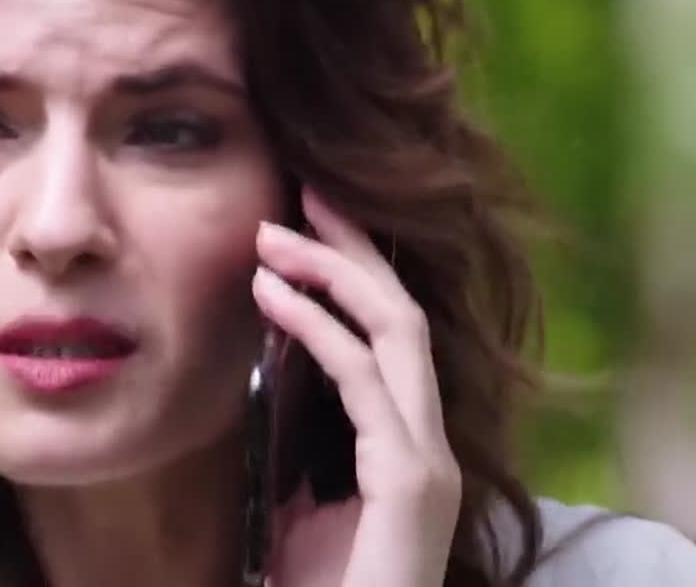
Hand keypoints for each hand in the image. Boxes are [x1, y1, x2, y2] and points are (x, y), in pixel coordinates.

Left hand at [252, 188, 461, 586]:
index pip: (390, 337)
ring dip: (332, 272)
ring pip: (395, 331)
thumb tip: (272, 385)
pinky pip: (363, 379)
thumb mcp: (301, 503)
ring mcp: (426, 459)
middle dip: (353, 248)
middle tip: (300, 194)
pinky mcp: (409, 480)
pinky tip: (270, 295)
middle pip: (402, 315)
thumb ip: (302, 446)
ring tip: (270, 237)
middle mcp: (427, 442)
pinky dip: (316, 327)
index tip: (305, 223)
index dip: (354, 272)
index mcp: (405, 444)